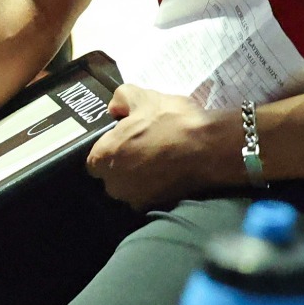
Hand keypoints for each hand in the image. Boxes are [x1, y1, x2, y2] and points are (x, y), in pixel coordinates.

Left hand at [84, 84, 237, 209]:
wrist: (207, 148)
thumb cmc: (170, 121)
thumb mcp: (143, 96)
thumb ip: (121, 98)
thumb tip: (115, 108)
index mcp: (103, 158)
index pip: (95, 159)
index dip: (111, 147)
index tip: (126, 138)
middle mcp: (114, 184)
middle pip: (113, 175)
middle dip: (124, 163)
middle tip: (145, 145)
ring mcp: (136, 199)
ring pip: (131, 187)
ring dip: (141, 176)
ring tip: (161, 158)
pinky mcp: (157, 207)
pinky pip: (151, 196)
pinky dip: (158, 186)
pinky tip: (171, 170)